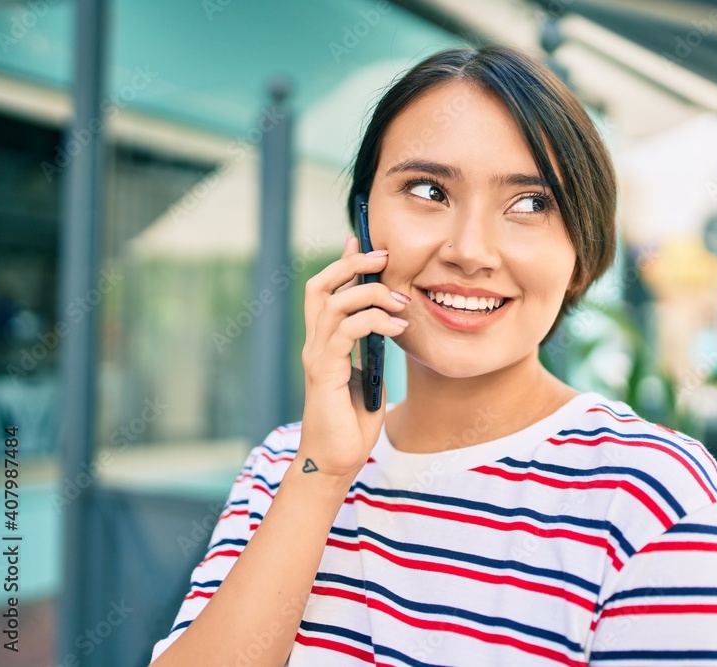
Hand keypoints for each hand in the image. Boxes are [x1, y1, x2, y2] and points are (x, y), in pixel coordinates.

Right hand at [298, 234, 408, 479]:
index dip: (342, 262)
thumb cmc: (352, 423)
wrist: (336, 461)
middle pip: (320, 286)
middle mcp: (316, 344)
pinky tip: (396, 327)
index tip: (361, 240)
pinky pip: (345, 332)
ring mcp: (317, 357)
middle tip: (384, 257)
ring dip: (370, 294)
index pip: (326, 291)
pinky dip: (372, 322)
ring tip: (401, 302)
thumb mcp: (369, 377)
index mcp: (326, 343)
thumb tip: (387, 326)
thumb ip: (371, 351)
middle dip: (351, 264)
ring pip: (333, 303)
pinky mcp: (324, 373)